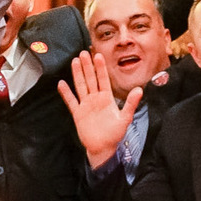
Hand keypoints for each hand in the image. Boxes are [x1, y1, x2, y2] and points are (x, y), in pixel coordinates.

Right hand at [57, 51, 140, 166]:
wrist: (102, 148)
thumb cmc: (115, 134)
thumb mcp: (125, 118)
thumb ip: (131, 104)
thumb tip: (139, 89)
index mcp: (107, 98)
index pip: (103, 79)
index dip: (100, 68)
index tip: (98, 55)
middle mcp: (95, 99)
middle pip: (90, 79)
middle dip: (87, 66)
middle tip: (83, 52)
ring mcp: (86, 105)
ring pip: (80, 86)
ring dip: (77, 74)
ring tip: (74, 61)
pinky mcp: (77, 113)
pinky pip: (71, 101)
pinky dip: (66, 93)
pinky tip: (61, 84)